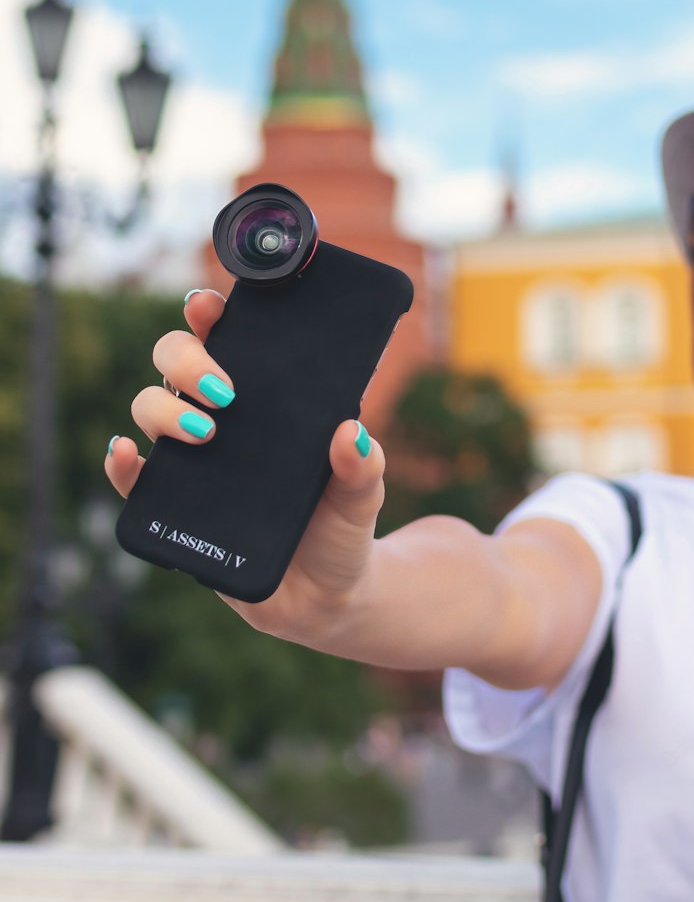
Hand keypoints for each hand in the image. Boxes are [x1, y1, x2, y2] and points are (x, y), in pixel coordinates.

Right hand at [104, 288, 386, 645]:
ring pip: (149, 407)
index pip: (227, 338)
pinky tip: (125, 453)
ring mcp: (193, 459)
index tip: (210, 305)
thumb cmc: (342, 526)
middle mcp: (220, 418)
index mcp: (264, 398)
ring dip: (165, 410)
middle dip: (186, 359)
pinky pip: (133, 479)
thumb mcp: (363, 493)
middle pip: (175, 362)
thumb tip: (352, 433)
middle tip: (225, 390)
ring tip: (208, 433)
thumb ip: (363, 465)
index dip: (209, 313)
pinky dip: (121, 463)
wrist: (327, 595)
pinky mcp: (174, 507)